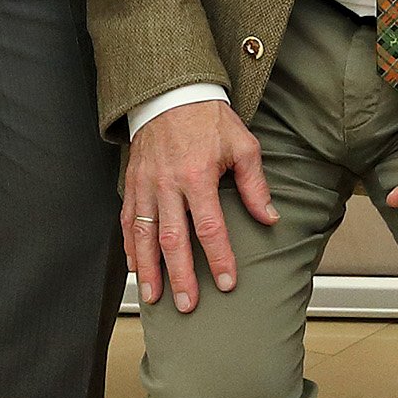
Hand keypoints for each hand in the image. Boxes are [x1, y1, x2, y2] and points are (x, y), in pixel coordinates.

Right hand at [125, 101, 277, 312]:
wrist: (171, 92)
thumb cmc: (209, 118)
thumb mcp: (243, 145)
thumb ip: (255, 185)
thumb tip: (269, 217)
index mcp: (198, 176)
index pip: (210, 227)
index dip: (219, 257)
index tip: (227, 282)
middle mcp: (167, 184)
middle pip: (173, 240)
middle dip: (180, 276)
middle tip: (188, 305)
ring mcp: (146, 185)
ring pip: (144, 236)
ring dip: (149, 270)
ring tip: (154, 297)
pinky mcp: (132, 183)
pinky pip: (128, 220)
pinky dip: (130, 246)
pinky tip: (135, 266)